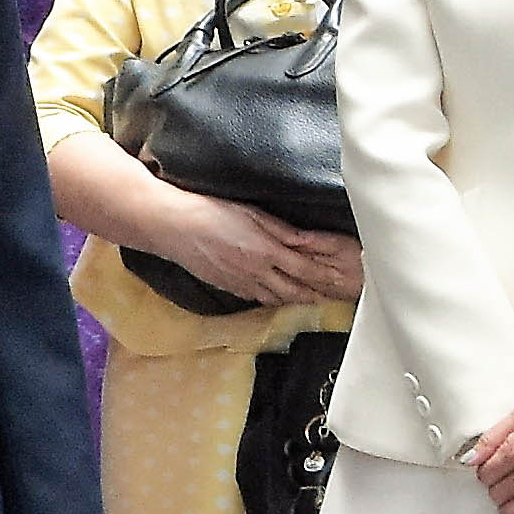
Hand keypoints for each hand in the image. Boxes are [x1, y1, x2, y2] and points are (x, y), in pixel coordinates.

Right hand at [149, 190, 363, 306]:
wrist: (172, 226)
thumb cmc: (209, 212)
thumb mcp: (251, 213)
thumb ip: (281, 230)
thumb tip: (305, 240)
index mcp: (266, 250)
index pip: (306, 268)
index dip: (326, 275)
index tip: (341, 278)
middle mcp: (257, 272)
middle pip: (295, 291)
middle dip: (317, 295)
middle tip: (336, 297)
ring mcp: (242, 283)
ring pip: (278, 299)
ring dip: (298, 301)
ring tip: (315, 302)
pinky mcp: (228, 287)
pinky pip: (258, 298)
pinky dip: (274, 300)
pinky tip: (281, 298)